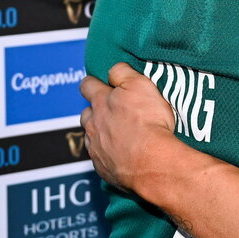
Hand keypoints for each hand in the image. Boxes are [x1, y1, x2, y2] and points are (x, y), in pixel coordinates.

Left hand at [80, 63, 175, 191]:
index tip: (99, 84)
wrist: (152, 162)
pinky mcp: (103, 167)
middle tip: (111, 111)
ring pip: (90, 136)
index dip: (93, 83)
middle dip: (94, 110)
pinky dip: (107, 154)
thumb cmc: (149, 123)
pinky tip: (121, 155)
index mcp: (102, 102)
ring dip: (99, 133)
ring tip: (116, 134)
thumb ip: (123, 73)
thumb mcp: (141, 86)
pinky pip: (99, 158)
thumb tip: (114, 70)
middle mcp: (94, 124)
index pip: (88, 85)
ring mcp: (96, 147)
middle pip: (86, 113)